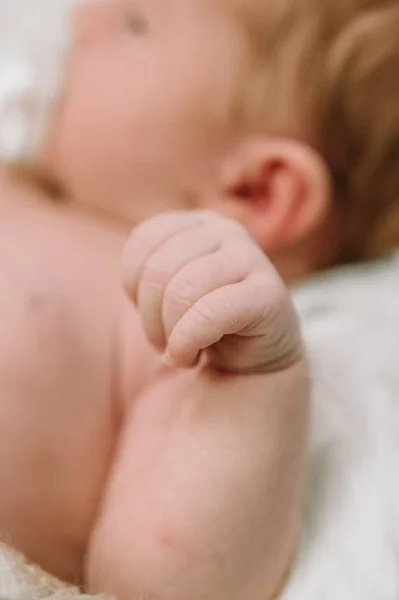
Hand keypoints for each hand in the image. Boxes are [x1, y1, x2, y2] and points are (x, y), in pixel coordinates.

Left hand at [123, 211, 301, 372]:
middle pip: (158, 269)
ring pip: (181, 291)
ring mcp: (250, 257)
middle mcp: (226, 230)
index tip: (150, 312)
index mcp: (199, 223)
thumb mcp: (169, 291)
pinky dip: (186, 343)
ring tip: (179, 352)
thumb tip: (134, 285)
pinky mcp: (267, 292)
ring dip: (169, 336)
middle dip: (150, 318)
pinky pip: (208, 314)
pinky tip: (189, 359)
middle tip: (163, 344)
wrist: (257, 356)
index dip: (134, 285)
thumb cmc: (206, 322)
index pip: (144, 239)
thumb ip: (150, 273)